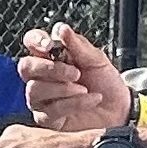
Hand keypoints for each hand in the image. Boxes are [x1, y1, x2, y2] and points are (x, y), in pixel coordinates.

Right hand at [17, 24, 132, 133]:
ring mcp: (42, 98)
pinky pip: (51, 109)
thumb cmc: (107, 84)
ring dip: (63, 88)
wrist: (120, 110)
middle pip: (26, 67)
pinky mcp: (47, 118)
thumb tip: (61, 29)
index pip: (32, 42)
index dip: (36, 40)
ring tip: (85, 88)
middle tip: (75, 72)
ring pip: (35, 89)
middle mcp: (42, 77)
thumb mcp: (97, 60)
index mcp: (52, 57)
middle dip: (50, 68)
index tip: (50, 44)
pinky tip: (91, 99)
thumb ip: (78, 45)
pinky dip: (74, 103)